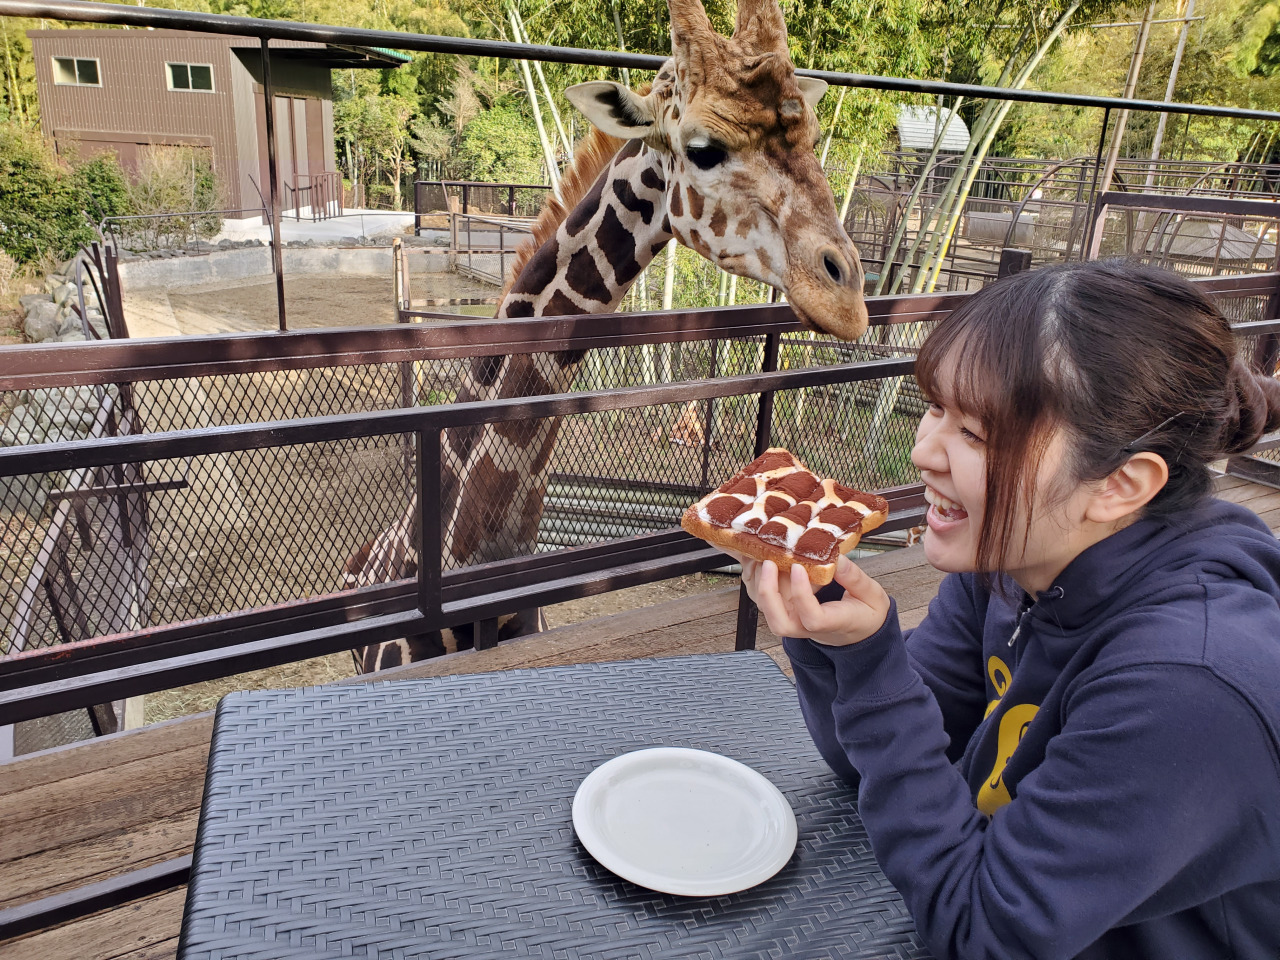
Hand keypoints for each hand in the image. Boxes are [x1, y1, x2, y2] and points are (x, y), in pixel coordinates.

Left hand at [739, 554, 890, 646]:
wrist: (858, 630)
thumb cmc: (864, 612)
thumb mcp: (871, 595)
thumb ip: (855, 578)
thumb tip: (836, 558)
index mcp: (834, 623)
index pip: (812, 618)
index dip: (801, 595)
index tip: (799, 568)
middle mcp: (808, 627)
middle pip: (780, 623)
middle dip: (769, 593)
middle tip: (769, 562)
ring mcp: (794, 621)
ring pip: (768, 611)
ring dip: (760, 584)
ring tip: (763, 554)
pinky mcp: (785, 612)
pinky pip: (765, 600)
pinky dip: (757, 580)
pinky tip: (758, 559)